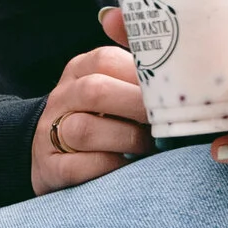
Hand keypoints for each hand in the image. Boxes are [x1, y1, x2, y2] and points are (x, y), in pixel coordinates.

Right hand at [33, 27, 154, 190]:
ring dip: (126, 139)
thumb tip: (179, 69)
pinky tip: (128, 167)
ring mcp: (50, 133)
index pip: (106, 59)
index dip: (140, 74)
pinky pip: (76, 166)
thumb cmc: (96, 118)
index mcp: (79, 70)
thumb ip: (136, 76)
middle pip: (95, 91)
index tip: (169, 90)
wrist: (49, 153)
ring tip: (150, 146)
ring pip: (84, 130)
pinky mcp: (50, 167)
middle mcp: (61, 98)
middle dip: (136, 106)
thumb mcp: (111, 88)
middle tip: (164, 121)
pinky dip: (108, 167)